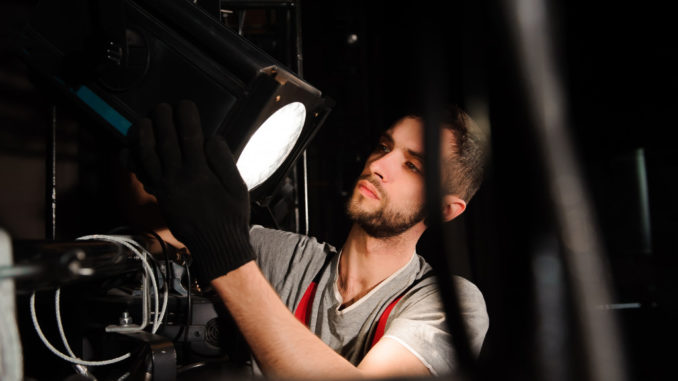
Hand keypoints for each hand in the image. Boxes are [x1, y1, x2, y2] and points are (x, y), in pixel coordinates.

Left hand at [127, 100, 254, 282]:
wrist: (217, 245)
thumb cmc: (231, 216)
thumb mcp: (238, 187)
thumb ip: (224, 161)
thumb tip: (212, 139)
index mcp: (200, 173)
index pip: (190, 136)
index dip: (187, 117)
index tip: (186, 104)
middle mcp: (178, 178)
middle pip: (166, 141)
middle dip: (164, 120)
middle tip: (163, 106)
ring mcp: (165, 188)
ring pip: (149, 156)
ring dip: (145, 136)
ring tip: (145, 121)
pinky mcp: (160, 197)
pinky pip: (142, 176)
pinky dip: (133, 162)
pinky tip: (129, 150)